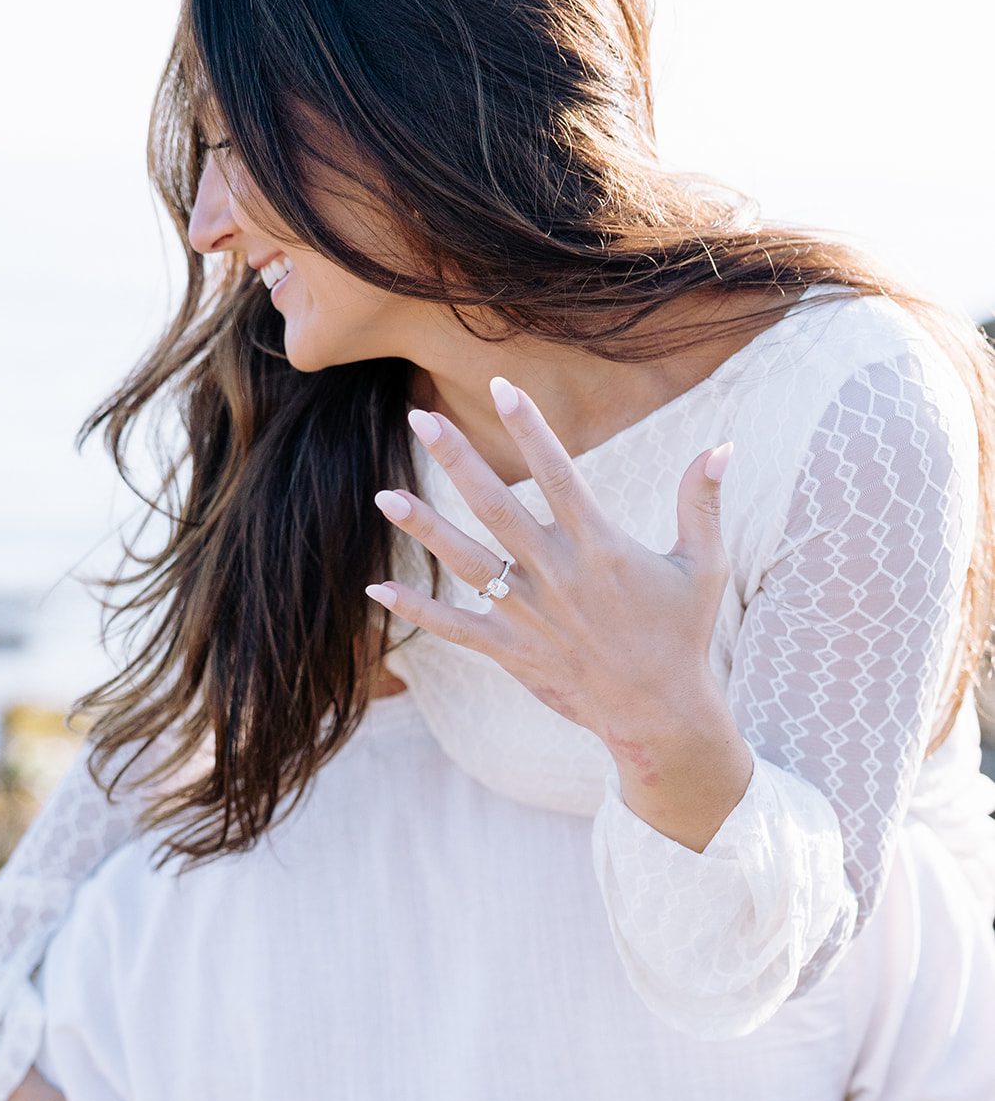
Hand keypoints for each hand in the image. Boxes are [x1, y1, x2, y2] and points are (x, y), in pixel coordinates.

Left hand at [364, 375, 735, 753]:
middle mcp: (557, 575)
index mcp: (600, 546)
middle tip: (420, 417)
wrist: (660, 714)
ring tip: (384, 495)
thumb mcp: (703, 566)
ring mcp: (530, 614)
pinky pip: (455, 626)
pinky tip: (376, 589)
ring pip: (467, 561)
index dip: (530, 428)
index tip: (501, 386)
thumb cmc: (683, 634)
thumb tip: (724, 445)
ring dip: (424, 527)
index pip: (559, 473)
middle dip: (457, 459)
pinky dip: (417, 608)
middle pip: (496, 506)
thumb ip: (702, 503)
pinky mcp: (512, 650)